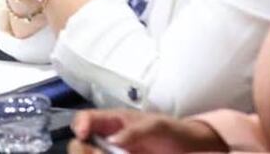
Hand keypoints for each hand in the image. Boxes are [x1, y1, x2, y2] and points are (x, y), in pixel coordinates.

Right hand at [69, 110, 225, 153]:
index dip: (80, 125)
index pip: (85, 119)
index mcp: (112, 121)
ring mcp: (113, 153)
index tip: (83, 135)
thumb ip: (134, 131)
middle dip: (83, 149)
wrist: (189, 149)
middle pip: (80, 144)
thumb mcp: (155, 126)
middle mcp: (107, 139)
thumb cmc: (171, 131)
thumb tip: (112, 140)